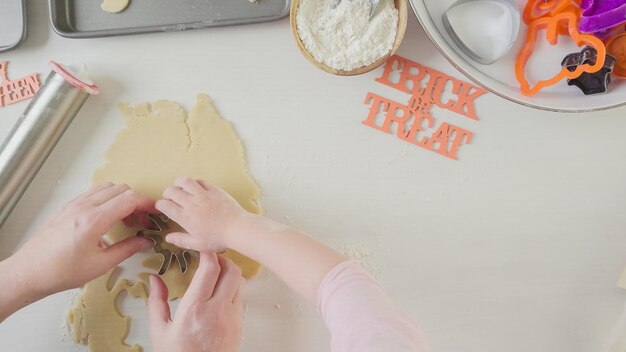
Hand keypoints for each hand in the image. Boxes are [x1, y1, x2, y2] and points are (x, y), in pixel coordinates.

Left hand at [10, 183, 154, 296]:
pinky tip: (107, 218)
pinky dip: (107, 199)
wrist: (30, 272)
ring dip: (121, 198)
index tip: (155, 212)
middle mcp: (84, 207)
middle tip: (142, 220)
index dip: (146, 204)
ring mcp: (74, 205)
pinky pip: (93, 193)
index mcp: (94, 220)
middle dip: (136, 201)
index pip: (129, 199)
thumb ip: (127, 249)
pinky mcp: (67, 208)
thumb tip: (146, 241)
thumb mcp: (100, 264)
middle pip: (120, 189)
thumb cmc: (62, 272)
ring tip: (125, 219)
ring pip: (107, 188)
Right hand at [148, 252, 244, 351]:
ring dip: (230, 273)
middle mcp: (217, 311)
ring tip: (217, 272)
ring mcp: (232, 317)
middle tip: (212, 257)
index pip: (210, 269)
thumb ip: (157, 302)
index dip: (208, 253)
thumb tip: (154, 279)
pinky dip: (234, 288)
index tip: (201, 248)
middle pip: (232, 271)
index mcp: (194, 309)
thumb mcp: (160, 332)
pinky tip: (222, 291)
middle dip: (223, 258)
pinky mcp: (239, 324)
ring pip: (240, 282)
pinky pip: (241, 298)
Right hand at [155, 177, 247, 251]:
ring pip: (184, 181)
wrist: (237, 228)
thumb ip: (181, 240)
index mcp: (185, 217)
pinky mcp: (214, 189)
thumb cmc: (218, 239)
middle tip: (170, 198)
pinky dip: (195, 182)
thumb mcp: (197, 244)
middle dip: (167, 193)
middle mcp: (191, 203)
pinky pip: (200, 181)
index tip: (162, 207)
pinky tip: (197, 188)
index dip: (160, 205)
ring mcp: (203, 194)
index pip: (165, 205)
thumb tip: (168, 238)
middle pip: (171, 191)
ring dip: (179, 183)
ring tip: (181, 189)